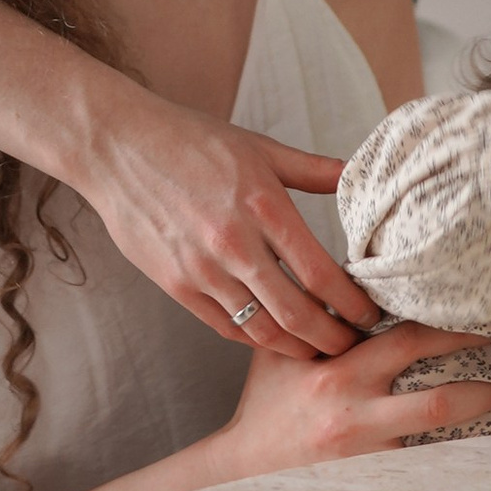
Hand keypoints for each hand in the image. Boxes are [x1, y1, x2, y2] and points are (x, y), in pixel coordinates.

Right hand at [80, 99, 375, 359]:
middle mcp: (234, 244)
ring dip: (297, 347)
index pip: (321, 273)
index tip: (372, 313)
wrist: (118, 147)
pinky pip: (224, 326)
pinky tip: (276, 338)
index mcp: (263, 206)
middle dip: (333, 338)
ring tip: (319, 349)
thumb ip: (314, 169)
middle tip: (354, 345)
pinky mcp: (176, 284)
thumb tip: (359, 175)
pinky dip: (255, 338)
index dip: (353, 303)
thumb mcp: (260, 148)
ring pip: (261, 329)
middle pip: (297, 313)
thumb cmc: (191, 141)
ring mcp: (202, 269)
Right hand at [217, 322, 490, 470]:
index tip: (483, 307)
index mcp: (337, 373)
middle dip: (485, 373)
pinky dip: (457, 442)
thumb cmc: (265, 403)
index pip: (405, 341)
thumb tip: (355, 277)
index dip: (450, 325)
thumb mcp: (282, 351)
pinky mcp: (375, 474)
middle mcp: (359, 413)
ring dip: (485, 408)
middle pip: (441, 395)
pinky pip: (427, 456)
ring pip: (442, 433)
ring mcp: (371, 450)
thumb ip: (317, 316)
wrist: (241, 468)